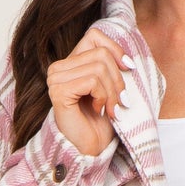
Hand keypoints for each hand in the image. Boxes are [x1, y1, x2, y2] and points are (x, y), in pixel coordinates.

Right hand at [46, 28, 134, 158]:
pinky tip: (98, 110)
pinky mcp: (59, 91)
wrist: (89, 149)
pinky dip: (102, 97)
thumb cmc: (99, 121)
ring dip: (112, 92)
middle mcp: (58, 67)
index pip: (94, 37)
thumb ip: (111, 67)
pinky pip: (92, 81)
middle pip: (101, 54)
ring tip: (110, 109)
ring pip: (99, 68)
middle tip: (120, 101)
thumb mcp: (109, 88)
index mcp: (69, 63)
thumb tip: (128, 57)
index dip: (116, 49)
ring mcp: (55, 78)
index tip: (129, 68)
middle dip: (118, 80)